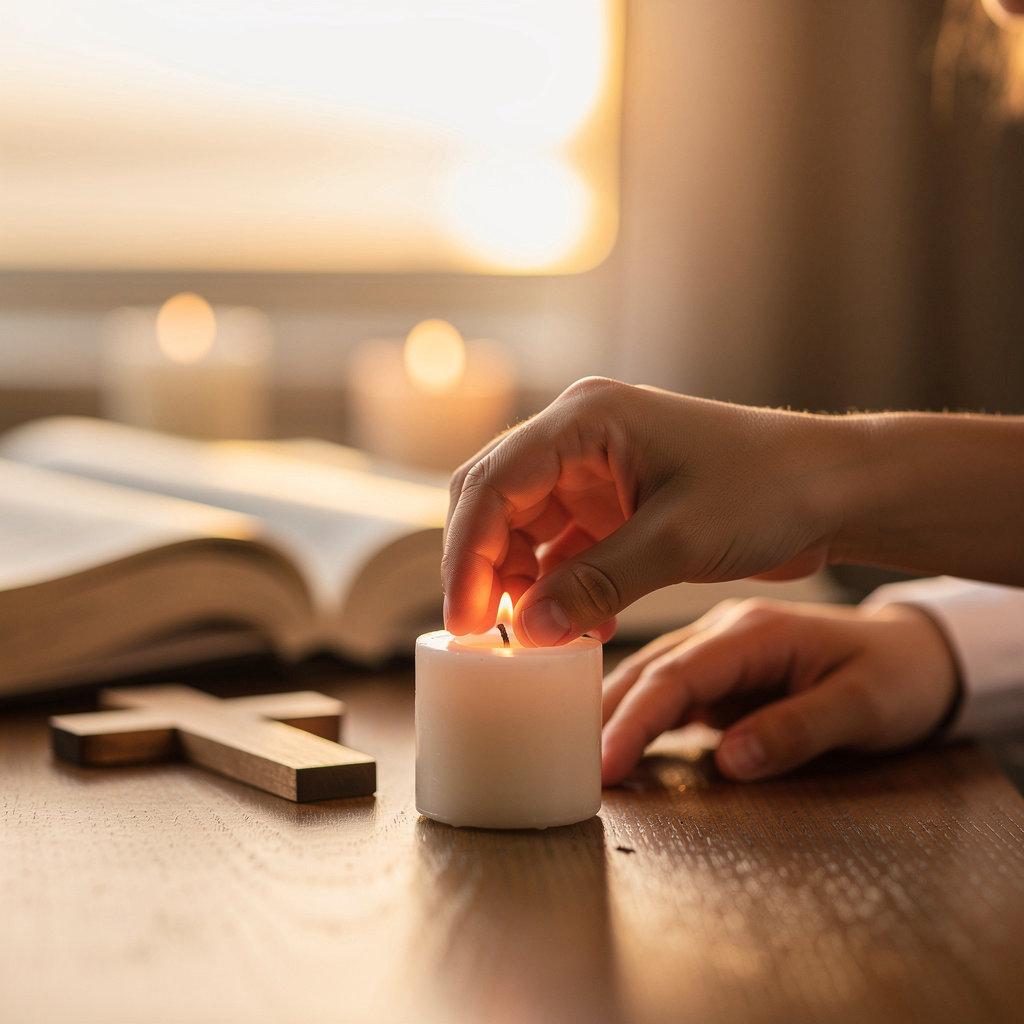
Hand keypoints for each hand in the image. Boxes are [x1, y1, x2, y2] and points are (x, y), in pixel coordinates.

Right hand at [442, 377, 845, 643]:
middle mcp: (577, 437)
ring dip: (520, 584)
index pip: (493, 482)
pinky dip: (557, 590)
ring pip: (520, 530)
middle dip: (485, 569)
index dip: (469, 554)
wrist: (831, 489)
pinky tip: (576, 626)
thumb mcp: (679, 540)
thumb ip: (596, 585)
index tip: (469, 620)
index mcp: (585, 419)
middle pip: (493, 502)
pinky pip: (559, 551)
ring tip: (541, 636)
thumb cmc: (769, 488)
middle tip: (486, 636)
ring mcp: (591, 473)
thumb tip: (527, 631)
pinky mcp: (610, 507)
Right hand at [601, 598, 959, 784]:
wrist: (913, 653)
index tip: (606, 763)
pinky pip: (667, 688)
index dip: (637, 719)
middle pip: (650, 669)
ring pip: (650, 674)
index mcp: (755, 632)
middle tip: (564, 758)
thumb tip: (730, 760)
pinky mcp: (720, 670)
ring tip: (574, 751)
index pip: (680, 675)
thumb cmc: (895, 676)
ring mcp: (719, 647)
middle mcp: (726, 631)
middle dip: (605, 713)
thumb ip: (798, 729)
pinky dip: (636, 712)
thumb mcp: (865, 705)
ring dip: (611, 710)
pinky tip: (613, 735)